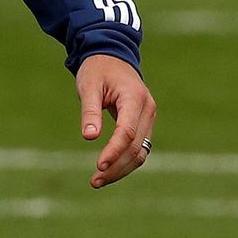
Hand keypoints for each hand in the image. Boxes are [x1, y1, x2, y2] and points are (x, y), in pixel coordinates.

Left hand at [77, 54, 156, 188]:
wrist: (112, 57)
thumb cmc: (97, 70)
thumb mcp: (89, 86)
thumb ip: (90, 111)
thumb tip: (89, 137)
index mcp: (135, 98)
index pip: (127, 132)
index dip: (114, 151)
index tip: (99, 165)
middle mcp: (147, 111)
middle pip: (136, 147)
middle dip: (116, 167)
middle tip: (94, 181)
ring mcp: (148, 118)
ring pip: (140, 152)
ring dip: (121, 169)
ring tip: (97, 181)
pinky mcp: (144, 124)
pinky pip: (138, 147)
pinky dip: (124, 161)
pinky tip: (108, 171)